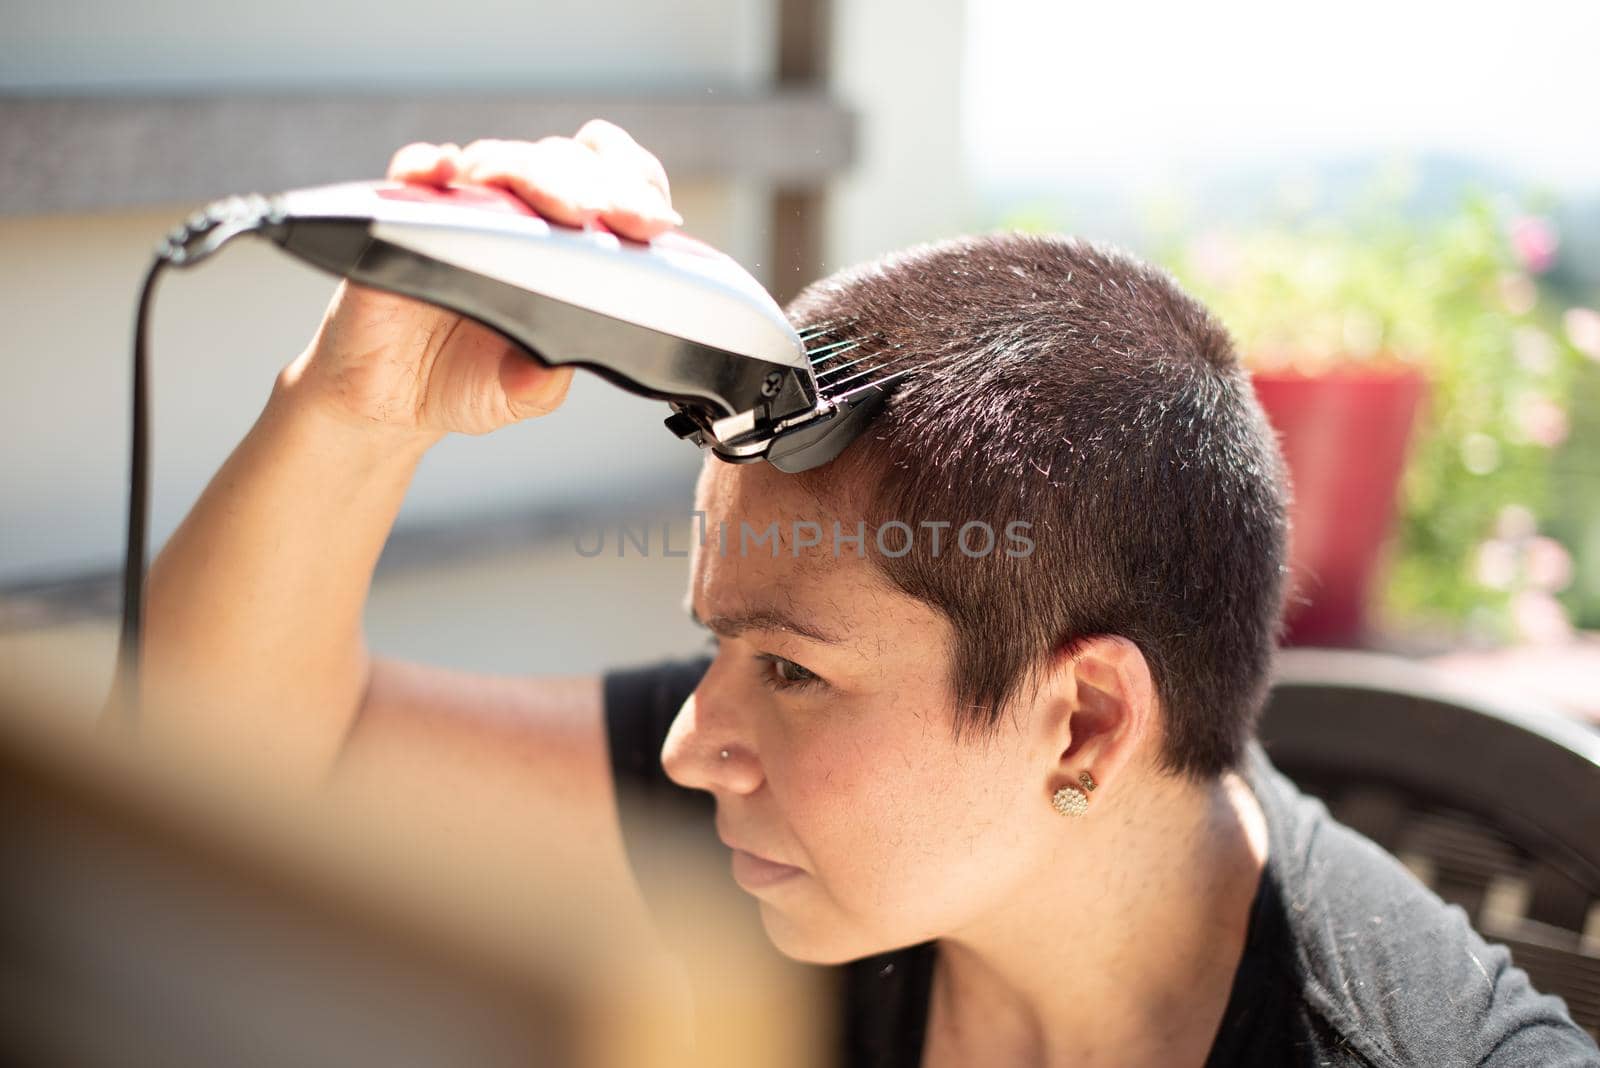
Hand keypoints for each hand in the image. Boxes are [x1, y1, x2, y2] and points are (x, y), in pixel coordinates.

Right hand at [278, 120, 683, 439]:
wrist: (390, 400)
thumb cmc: (466, 381)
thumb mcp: (523, 395)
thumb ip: (546, 381)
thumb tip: (554, 364)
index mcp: (563, 246)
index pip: (610, 190)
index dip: (635, 192)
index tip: (654, 222)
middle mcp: (518, 217)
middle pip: (564, 165)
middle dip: (601, 187)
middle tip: (624, 218)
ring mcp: (464, 210)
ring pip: (503, 161)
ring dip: (535, 175)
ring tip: (565, 208)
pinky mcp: (404, 214)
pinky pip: (416, 172)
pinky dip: (431, 164)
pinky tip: (449, 170)